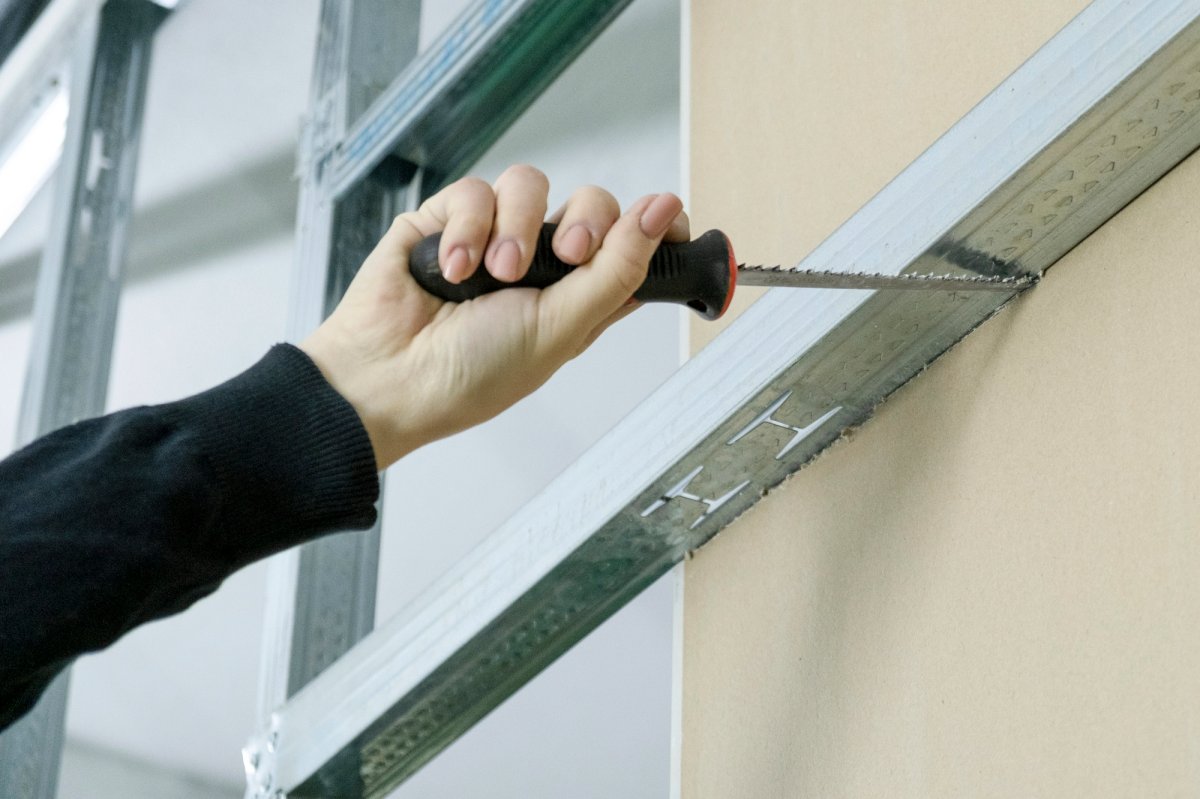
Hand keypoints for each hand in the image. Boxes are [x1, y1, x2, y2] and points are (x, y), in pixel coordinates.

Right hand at [299, 164, 689, 469]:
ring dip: (515, 228)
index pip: (633, 246)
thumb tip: (664, 212)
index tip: (666, 217)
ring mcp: (495, 238)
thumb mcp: (561, 329)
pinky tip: (452, 268)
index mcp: (580, 298)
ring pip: (530, 185)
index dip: (654, 226)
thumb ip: (617, 270)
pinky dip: (466, 228)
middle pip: (591, 204)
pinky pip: (476, 190)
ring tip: (494, 272)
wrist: (388, 378)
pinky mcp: (449, 220)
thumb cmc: (470, 375)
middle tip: (565, 256)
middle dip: (585, 222)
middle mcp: (542, 265)